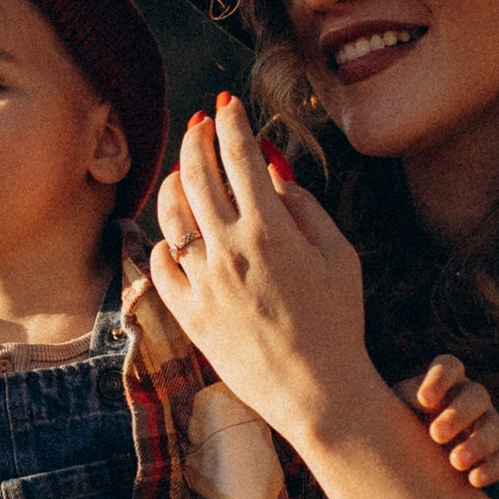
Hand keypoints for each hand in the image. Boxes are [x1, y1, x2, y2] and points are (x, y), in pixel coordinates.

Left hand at [148, 94, 379, 455]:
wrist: (317, 393)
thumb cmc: (339, 322)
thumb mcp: (339, 255)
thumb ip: (305, 206)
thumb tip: (272, 170)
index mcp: (272, 230)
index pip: (240, 156)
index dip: (230, 122)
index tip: (226, 105)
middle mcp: (230, 251)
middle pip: (197, 173)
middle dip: (196, 138)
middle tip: (199, 124)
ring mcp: (203, 282)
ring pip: (170, 213)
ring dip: (174, 182)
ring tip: (184, 172)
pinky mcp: (187, 313)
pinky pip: (159, 263)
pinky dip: (163, 240)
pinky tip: (177, 234)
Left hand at [400, 354, 498, 489]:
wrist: (412, 463)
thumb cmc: (399, 428)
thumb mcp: (395, 411)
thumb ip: (405, 401)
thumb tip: (425, 403)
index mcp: (446, 381)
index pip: (449, 367)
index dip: (440, 380)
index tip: (423, 400)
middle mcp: (471, 398)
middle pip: (476, 396)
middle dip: (458, 415)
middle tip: (436, 435)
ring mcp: (488, 425)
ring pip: (496, 427)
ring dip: (478, 444)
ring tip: (455, 463)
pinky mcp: (496, 454)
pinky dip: (492, 469)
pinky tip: (473, 480)